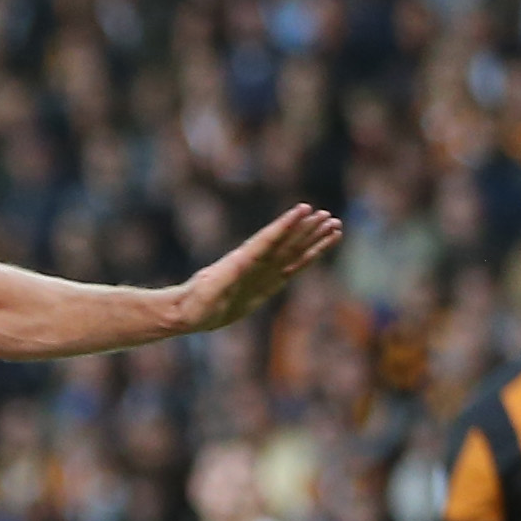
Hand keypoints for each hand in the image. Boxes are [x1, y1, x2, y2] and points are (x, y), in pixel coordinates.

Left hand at [168, 205, 344, 335]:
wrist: (188, 311)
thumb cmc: (194, 303)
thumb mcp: (208, 291)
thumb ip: (223, 277)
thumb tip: (241, 261)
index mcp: (242, 261)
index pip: (269, 239)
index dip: (286, 224)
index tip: (304, 208)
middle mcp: (255, 263)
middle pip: (287, 242)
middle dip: (308, 229)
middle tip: (329, 216)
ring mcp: (262, 273)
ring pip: (293, 252)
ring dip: (312, 239)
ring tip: (333, 226)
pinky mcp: (265, 285)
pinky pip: (290, 269)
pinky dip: (305, 259)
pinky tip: (316, 251)